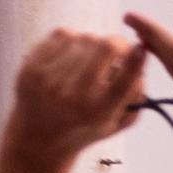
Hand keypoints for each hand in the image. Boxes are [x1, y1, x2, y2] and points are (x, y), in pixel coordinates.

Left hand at [0, 25, 156, 172]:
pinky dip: (73, 39)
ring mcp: (48, 80)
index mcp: (98, 113)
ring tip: (91, 58)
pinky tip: (73, 54)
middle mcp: (73, 96)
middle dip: (118, 44)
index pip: (125, 79)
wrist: (39, 138)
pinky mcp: (31, 67)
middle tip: (119, 48)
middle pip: (105, 47)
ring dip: (94, 44)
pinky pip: (62, 35)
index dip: (137, 59)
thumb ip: (136, 97)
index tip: (141, 49)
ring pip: (84, 38)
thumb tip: (141, 57)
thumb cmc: (85, 128)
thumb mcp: (116, 123)